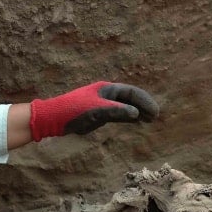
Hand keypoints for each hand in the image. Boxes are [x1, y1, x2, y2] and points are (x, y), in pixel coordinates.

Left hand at [27, 82, 160, 140]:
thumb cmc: (74, 111)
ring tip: (151, 120)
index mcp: (107, 89)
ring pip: (126, 107)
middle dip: (144, 106)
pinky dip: (129, 118)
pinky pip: (119, 115)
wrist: (55, 119)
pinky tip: (137, 122)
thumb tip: (136, 113)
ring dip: (139, 113)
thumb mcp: (97, 111)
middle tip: (156, 116)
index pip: (131, 93)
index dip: (145, 101)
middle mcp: (107, 95)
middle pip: (131, 99)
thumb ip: (117, 111)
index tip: (155, 111)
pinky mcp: (99, 115)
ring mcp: (103, 105)